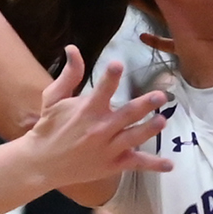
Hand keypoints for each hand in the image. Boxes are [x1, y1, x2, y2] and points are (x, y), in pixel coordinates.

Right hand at [14, 49, 171, 191]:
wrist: (42, 162)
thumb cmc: (49, 126)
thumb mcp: (53, 98)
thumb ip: (69, 74)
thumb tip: (73, 48)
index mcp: (87, 110)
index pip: (101, 90)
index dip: (110, 77)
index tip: (118, 64)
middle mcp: (100, 129)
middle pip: (126, 115)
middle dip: (144, 105)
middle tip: (160, 96)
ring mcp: (107, 149)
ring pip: (133, 138)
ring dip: (149, 129)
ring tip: (163, 121)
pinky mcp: (112, 165)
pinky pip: (136, 164)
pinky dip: (153, 164)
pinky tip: (170, 164)